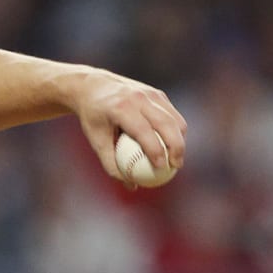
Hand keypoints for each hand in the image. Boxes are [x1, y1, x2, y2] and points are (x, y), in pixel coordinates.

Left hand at [68, 68, 187, 183]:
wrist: (93, 87)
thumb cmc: (93, 118)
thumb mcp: (96, 141)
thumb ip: (111, 163)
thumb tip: (131, 185)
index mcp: (121, 108)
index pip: (144, 131)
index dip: (156, 150)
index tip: (161, 168)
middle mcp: (138, 97)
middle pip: (166, 123)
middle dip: (176, 146)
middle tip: (176, 166)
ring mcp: (150, 93)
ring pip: (174, 118)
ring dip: (180, 140)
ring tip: (177, 160)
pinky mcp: (157, 93)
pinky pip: (172, 114)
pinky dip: (175, 131)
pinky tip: (173, 147)